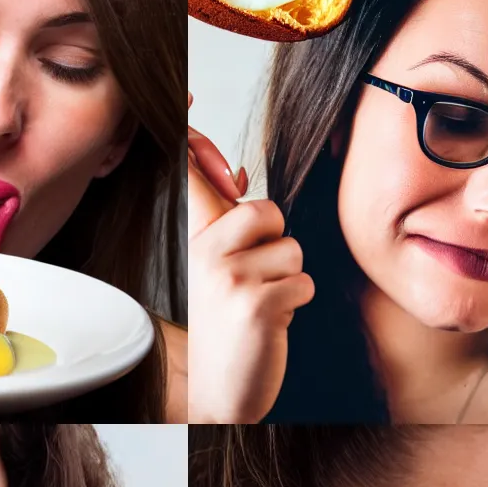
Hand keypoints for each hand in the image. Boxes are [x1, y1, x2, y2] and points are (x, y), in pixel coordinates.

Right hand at [186, 91, 313, 422]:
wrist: (222, 395)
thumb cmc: (228, 329)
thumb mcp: (220, 270)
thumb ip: (226, 222)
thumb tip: (234, 169)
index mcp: (194, 240)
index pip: (190, 179)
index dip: (190, 137)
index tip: (185, 91)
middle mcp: (203, 252)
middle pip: (266, 210)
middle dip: (277, 245)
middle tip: (256, 281)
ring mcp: (226, 278)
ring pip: (292, 250)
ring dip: (289, 281)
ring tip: (263, 306)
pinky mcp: (255, 303)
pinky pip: (302, 283)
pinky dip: (297, 306)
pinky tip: (270, 325)